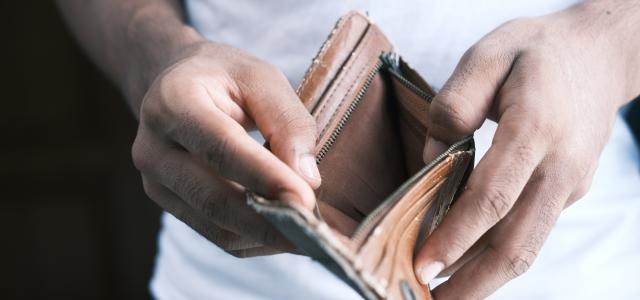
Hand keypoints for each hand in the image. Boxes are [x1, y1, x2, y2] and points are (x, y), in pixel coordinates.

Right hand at [132, 42, 321, 256]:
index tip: (306, 201)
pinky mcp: (169, 205)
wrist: (178, 85)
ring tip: (310, 235)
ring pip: (216, 228)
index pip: (221, 149)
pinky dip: (256, 240)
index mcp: (174, 102)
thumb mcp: (262, 78)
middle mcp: (154, 147)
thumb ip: (288, 122)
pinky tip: (285, 230)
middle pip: (214, 199)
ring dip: (267, 237)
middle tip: (316, 233)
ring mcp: (155, 182)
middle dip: (269, 222)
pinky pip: (217, 236)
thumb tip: (307, 180)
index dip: (265, 178)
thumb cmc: (226, 78)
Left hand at [415, 1, 639, 297]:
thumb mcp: (488, 55)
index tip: (423, 266)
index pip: (493, 197)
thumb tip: (432, 158)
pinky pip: (531, 229)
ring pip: (527, 245)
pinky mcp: (571, 190)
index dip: (457, 237)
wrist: (599, 54)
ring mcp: (570, 183)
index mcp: (536, 128)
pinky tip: (466, 257)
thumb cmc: (535, 53)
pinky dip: (498, 251)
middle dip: (473, 282)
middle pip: (517, 242)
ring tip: (444, 294)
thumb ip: (454, 104)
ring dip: (485, 278)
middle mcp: (559, 166)